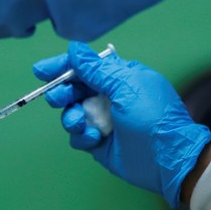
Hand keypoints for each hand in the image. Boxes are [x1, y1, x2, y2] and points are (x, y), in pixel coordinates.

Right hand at [32, 42, 210, 206]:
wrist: (169, 160)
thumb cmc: (153, 117)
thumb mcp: (127, 86)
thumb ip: (97, 69)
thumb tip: (74, 49)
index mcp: (118, 78)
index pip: (84, 67)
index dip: (62, 67)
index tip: (41, 71)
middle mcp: (108, 97)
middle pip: (72, 89)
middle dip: (62, 93)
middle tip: (58, 99)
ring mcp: (103, 120)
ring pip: (71, 113)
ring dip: (72, 117)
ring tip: (82, 124)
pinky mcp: (98, 142)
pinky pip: (77, 135)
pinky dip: (82, 136)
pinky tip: (95, 139)